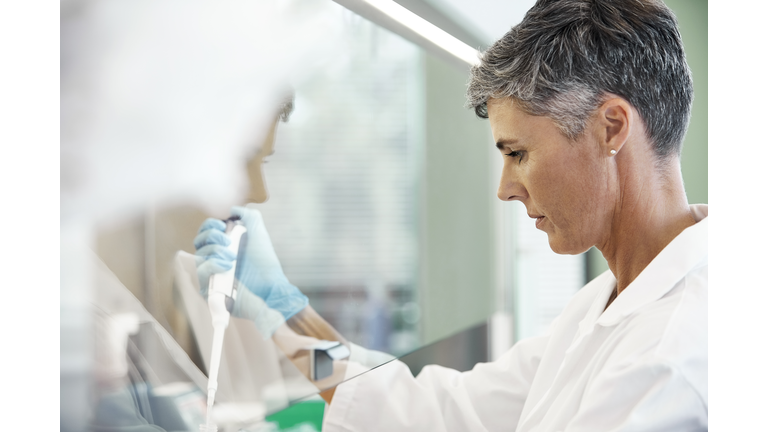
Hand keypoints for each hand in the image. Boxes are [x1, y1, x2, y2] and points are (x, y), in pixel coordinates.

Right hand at [194, 216, 285, 336]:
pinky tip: (227, 266)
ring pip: (199, 255)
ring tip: (232, 257)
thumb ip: (249, 216)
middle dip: (211, 236)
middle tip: (228, 240)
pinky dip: (213, 264)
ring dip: (215, 251)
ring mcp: (213, 273)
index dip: (210, 225)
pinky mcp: (210, 287)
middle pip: (198, 241)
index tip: (222, 225)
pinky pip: (201, 271)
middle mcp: (217, 257)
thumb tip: (232, 209)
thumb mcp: (259, 234)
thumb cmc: (265, 263)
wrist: (269, 287)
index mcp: (226, 244)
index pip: (207, 231)